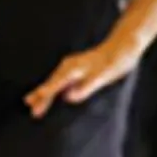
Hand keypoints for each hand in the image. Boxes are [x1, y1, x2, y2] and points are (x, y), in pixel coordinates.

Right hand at [25, 38, 140, 117]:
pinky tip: (53, 94)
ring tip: (34, 104)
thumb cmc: (115, 61)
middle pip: (51, 84)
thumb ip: (86, 87)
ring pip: (54, 82)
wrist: (124, 45)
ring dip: (45, 94)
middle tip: (32, 111)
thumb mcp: (102, 76)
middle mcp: (69, 66)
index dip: (44, 96)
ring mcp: (72, 66)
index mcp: (72, 69)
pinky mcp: (77, 68)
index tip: (33, 104)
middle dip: (41, 97)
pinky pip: (61, 80)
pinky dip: (54, 89)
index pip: (54, 85)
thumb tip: (69, 97)